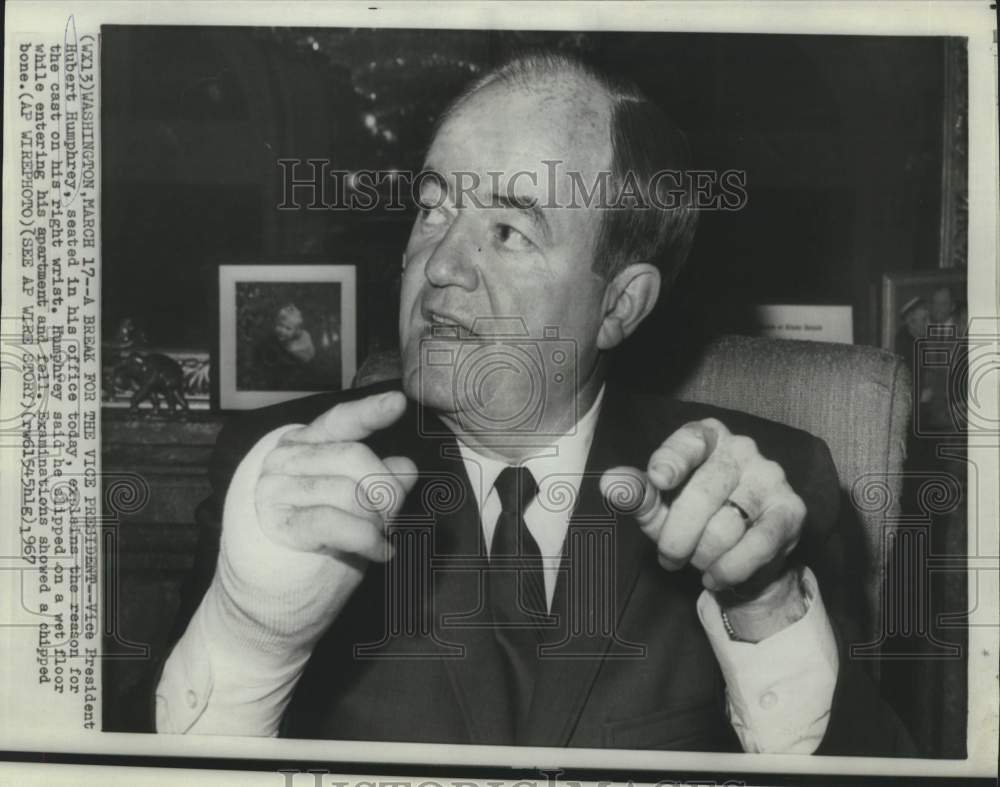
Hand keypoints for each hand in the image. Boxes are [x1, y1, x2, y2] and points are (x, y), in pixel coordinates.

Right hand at [216, 390, 417, 648]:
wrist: (273, 605)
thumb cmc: (319, 549)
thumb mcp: (358, 508)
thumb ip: (378, 482)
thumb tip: (406, 465)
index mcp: (302, 446)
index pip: (338, 422)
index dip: (369, 412)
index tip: (398, 403)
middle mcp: (283, 460)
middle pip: (356, 458)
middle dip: (385, 492)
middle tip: (390, 520)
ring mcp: (274, 489)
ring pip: (351, 492)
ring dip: (377, 521)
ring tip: (379, 538)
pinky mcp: (277, 523)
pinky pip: (338, 522)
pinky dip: (367, 539)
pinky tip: (380, 552)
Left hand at [600, 418, 807, 637]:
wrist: (742, 554)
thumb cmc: (693, 519)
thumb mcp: (660, 507)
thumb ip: (637, 494)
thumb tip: (610, 482)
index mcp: (707, 437)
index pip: (690, 441)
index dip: (672, 460)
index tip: (658, 480)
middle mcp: (742, 449)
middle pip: (702, 494)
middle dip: (677, 536)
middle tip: (669, 557)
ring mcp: (770, 478)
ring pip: (726, 527)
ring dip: (703, 557)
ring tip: (697, 562)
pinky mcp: (791, 511)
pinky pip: (756, 546)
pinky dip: (730, 569)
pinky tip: (717, 575)